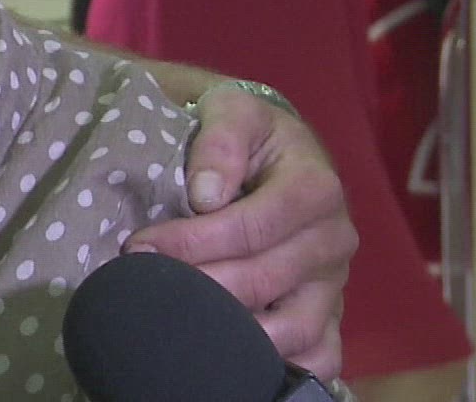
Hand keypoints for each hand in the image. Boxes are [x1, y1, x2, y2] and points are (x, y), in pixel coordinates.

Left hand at [126, 87, 355, 381]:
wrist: (275, 148)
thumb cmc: (246, 131)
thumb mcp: (232, 111)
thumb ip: (221, 141)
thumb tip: (206, 195)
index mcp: (316, 188)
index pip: (252, 227)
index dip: (194, 241)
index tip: (141, 245)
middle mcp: (334, 240)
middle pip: (264, 279)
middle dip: (197, 284)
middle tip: (141, 281)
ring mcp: (334, 283)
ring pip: (293, 328)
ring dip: (232, 332)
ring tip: (179, 319)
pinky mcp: (330, 312)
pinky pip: (320, 355)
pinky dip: (281, 365)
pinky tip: (232, 357)